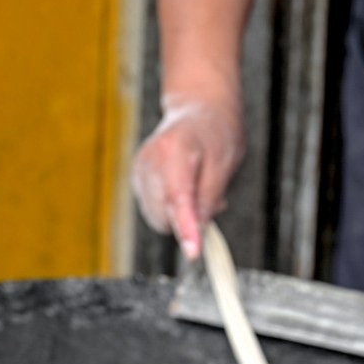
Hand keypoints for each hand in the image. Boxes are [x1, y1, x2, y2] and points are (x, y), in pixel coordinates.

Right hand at [132, 94, 243, 260]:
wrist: (198, 111)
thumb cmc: (215, 133)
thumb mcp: (225, 162)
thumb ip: (209, 197)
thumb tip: (198, 230)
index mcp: (173, 150)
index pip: (177, 198)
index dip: (186, 228)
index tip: (193, 252)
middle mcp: (149, 160)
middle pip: (165, 214)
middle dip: (189, 219)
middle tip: (212, 197)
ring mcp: (140, 170)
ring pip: (158, 217)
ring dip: (181, 215)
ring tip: (199, 188)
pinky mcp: (138, 180)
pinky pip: (155, 210)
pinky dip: (172, 210)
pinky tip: (184, 189)